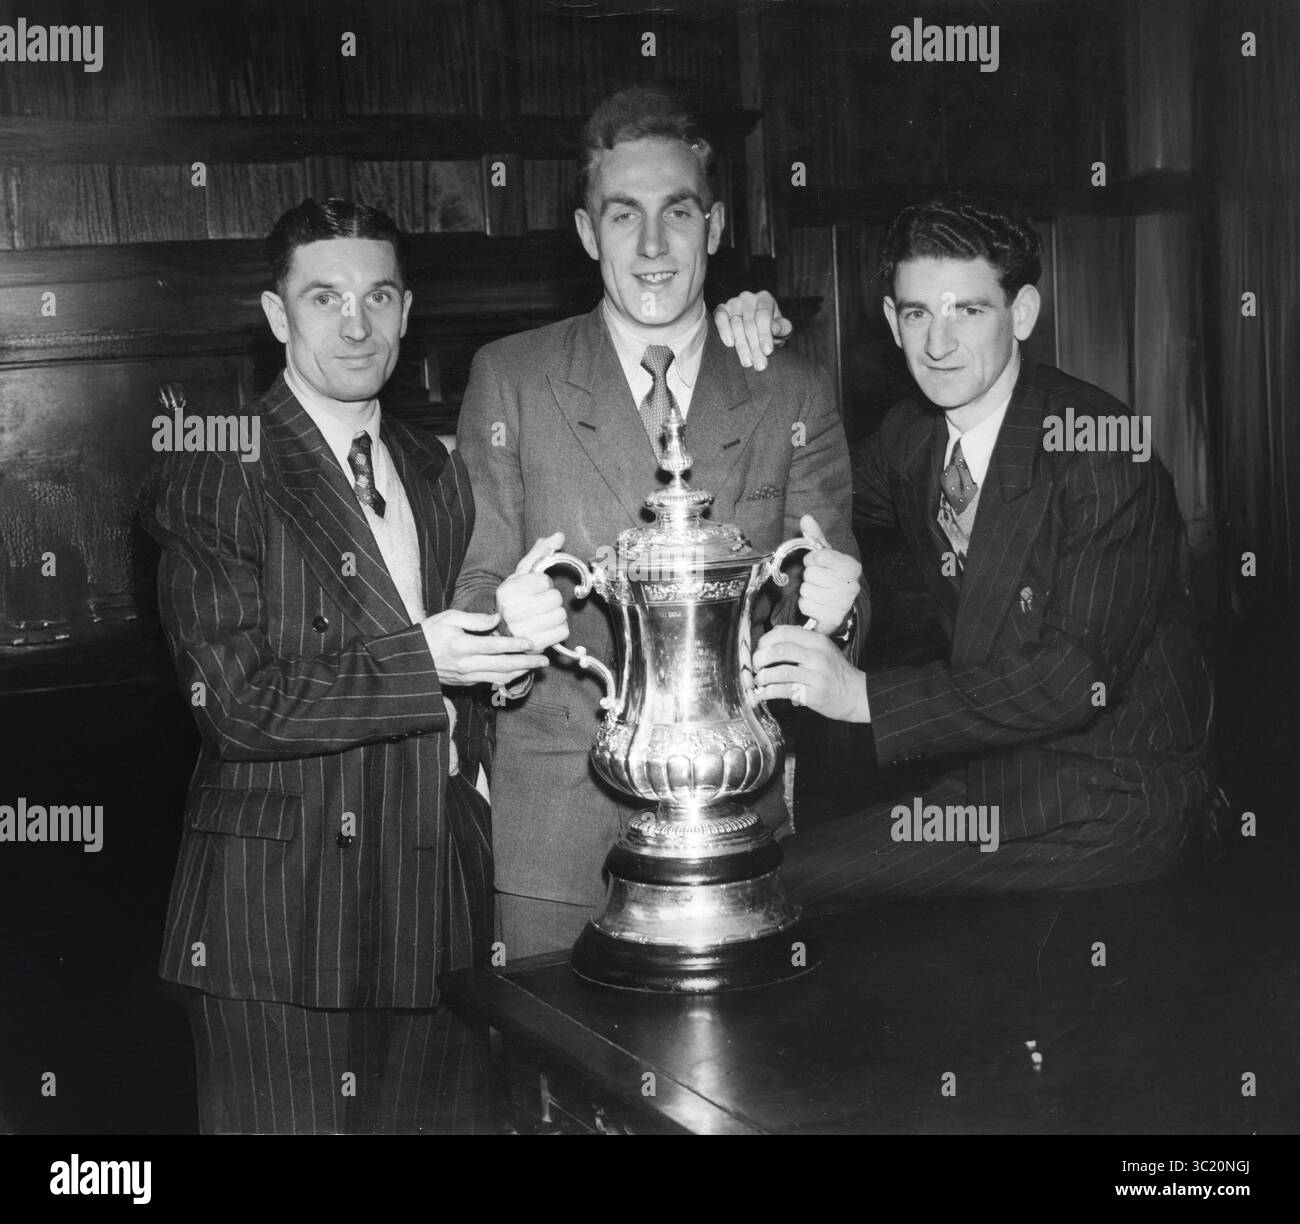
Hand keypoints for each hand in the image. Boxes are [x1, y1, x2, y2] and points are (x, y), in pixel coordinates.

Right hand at [422, 609, 548, 686]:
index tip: (531, 643)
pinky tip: (518, 670)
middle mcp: (466, 664)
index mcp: (462, 646)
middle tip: (544, 660)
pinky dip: (507, 676)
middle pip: (503, 666)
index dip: (515, 645)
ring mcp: (466, 676)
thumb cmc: (428, 634)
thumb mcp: (448, 618)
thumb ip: (474, 618)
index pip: (494, 646)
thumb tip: (497, 619)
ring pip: (500, 677)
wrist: (411, 660)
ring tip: (536, 666)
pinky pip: (491, 681)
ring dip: (520, 672)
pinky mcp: (466, 683)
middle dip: (526, 663)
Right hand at [495, 532, 568, 650]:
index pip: (544, 581)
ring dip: (557, 614)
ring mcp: (521, 632)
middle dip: (552, 599)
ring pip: (561, 615)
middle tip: (539, 604)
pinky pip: (563, 632)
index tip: (534, 590)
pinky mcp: (534, 647)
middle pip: (555, 598)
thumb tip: (559, 535)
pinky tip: (546, 628)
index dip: (544, 584)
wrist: (505, 631)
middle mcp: (510, 612)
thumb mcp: (523, 574)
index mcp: (506, 591)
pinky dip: (559, 629)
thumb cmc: (517, 599)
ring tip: (542, 616)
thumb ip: (541, 553)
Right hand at [712, 290, 792, 371]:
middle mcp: (748, 297)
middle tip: (759, 365)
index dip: (765, 334)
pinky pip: (720, 318)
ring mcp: (733, 303)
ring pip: (736, 324)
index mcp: (765, 299)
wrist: (756, 331)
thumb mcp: (782, 329)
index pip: (764, 316)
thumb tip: (774, 329)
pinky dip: (724, 330)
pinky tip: (730, 344)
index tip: (768, 352)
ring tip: (747, 363)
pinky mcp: (720, 310)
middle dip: (755, 347)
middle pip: (750, 323)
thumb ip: (781, 328)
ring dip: (742, 346)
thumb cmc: (771, 330)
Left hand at [752, 625, 869, 722]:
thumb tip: (772, 640)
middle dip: (759, 658)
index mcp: (817, 641)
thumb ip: (802, 643)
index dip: (765, 640)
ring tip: (759, 680)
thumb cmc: (836, 672)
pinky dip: (767, 692)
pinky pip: (783, 691)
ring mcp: (815, 676)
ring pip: (778, 672)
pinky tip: (762, 694)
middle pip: (778, 650)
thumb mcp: (824, 650)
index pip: (784, 632)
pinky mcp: (812, 695)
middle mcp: (817, 656)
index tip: (759, 648)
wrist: (858, 694)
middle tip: (755, 665)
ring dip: (762, 677)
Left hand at [797, 514, 861, 633]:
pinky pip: (805, 605)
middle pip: (810, 574)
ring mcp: (842, 603)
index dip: (812, 559)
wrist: (842, 607)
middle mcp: (851, 584)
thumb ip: (816, 536)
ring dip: (807, 591)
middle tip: (819, 581)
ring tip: (819, 593)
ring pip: (805, 590)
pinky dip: (807, 605)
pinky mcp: (832, 618)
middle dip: (809, 577)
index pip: (818, 556)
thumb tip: (806, 517)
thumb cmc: (832, 577)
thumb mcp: (827, 555)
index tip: (818, 563)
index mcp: (851, 566)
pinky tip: (818, 605)